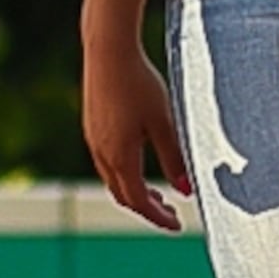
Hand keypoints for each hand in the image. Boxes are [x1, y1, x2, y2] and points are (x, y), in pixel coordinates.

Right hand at [80, 32, 193, 230]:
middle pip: (123, 195)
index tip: (177, 225)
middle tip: (170, 211)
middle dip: (147, 208)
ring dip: (134, 191)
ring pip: (112, 180)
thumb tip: (186, 189)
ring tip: (156, 192)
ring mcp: (94, 140)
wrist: (108, 51)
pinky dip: (124, 174)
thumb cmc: (139, 84)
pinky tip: (137, 161)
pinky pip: (106, 163)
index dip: (159, 217)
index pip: (139, 202)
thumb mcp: (164, 123)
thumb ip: (174, 158)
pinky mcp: (92, 126)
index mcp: (121, 157)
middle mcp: (102, 153)